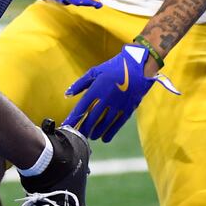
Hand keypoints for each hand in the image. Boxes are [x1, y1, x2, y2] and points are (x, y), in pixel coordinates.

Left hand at [64, 45, 178, 142]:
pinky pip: (118, 123)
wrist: (138, 66)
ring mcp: (118, 104)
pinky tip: (105, 138)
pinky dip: (111, 132)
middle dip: (84, 127)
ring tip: (91, 137)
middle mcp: (106, 98)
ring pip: (105, 122)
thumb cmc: (114, 67)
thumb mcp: (95, 71)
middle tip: (77, 135)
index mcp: (97, 88)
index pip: (82, 106)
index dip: (74, 117)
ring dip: (96, 131)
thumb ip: (80, 84)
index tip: (66, 125)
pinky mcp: (128, 108)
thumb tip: (67, 94)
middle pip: (92, 117)